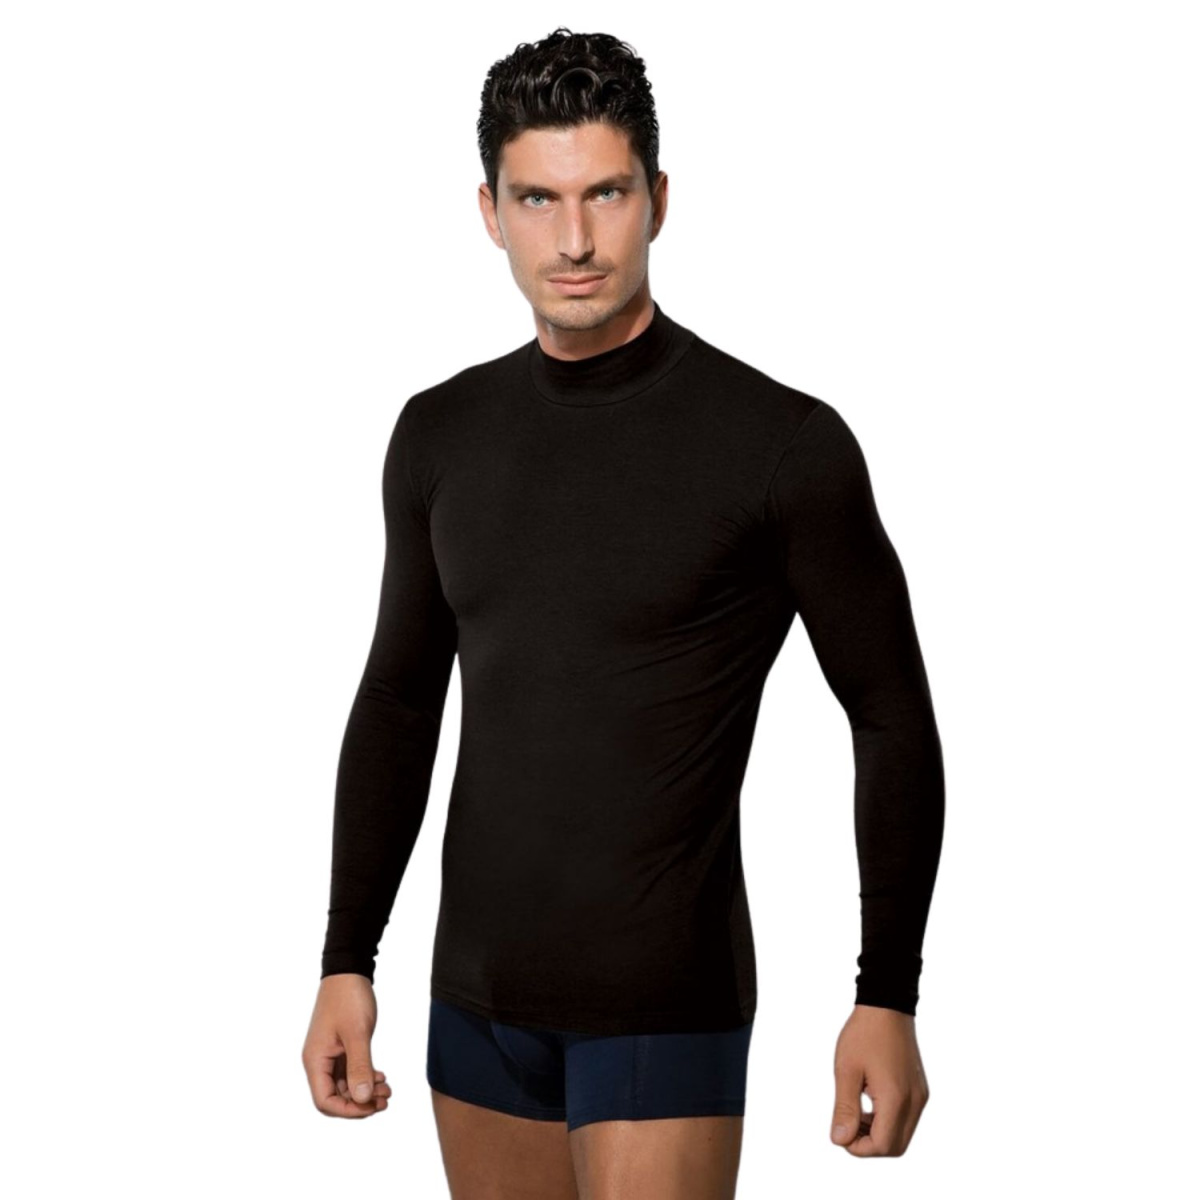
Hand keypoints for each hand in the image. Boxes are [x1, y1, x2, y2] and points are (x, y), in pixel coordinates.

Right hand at [302, 973, 392, 1117]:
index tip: (372, 1106)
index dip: (348, 1110)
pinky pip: (350, 1072)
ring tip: (388, 1089)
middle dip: (360, 1103)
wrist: (349, 971)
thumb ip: (360, 1066)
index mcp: (315, 1060)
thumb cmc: (349, 998)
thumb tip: (362, 1099)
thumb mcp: (357, 1033)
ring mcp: (329, 1054)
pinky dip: (365, 1077)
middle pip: (335, 1097)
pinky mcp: (340, 1047)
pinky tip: (382, 1077)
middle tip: (386, 1099)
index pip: (324, 1101)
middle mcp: (319, 1061)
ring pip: (345, 1086)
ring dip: (365, 1091)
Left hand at [830, 1003, 929, 1155]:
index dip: (858, 1148)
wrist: (887, 1006)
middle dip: (869, 1144)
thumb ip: (844, 1108)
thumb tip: (840, 1140)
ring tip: (856, 1113)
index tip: (840, 1131)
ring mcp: (920, 1096)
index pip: (882, 1145)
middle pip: (895, 1147)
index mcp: (897, 1098)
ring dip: (878, 1133)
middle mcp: (915, 1101)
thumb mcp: (846, 1070)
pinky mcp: (920, 1089)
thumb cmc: (863, 1034)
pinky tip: (869, 1102)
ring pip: (902, 1135)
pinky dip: (888, 1121)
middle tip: (847, 1125)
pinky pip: (907, 1119)